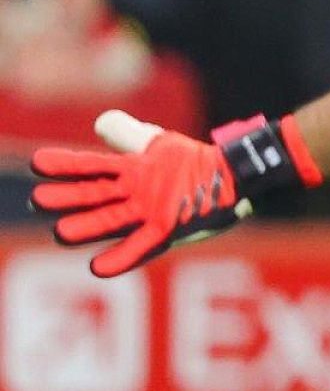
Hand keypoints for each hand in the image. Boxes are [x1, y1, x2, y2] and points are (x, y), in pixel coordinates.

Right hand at [29, 110, 320, 277]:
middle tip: (39, 201)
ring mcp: (147, 212)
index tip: (38, 163)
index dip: (65, 165)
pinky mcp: (166, 229)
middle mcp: (131, 194)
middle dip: (68, 198)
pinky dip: (122, 255)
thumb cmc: (190, 160)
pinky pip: (142, 243)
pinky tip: (98, 267)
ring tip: (61, 232)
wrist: (231, 177)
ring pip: (112, 220)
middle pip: (95, 195)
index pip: (90, 166)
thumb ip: (127, 133)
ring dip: (88, 228)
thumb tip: (100, 123)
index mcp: (127, 171)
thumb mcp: (157, 142)